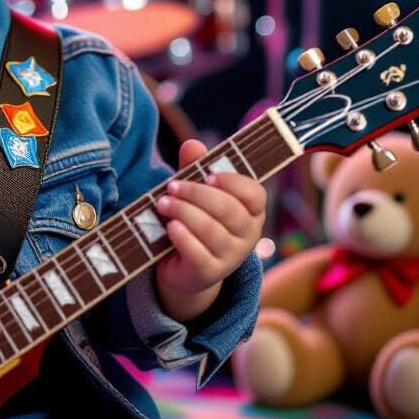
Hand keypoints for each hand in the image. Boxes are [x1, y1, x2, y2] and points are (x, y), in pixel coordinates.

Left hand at [153, 139, 266, 316]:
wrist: (182, 264)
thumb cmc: (194, 217)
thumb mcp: (194, 191)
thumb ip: (194, 168)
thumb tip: (192, 145)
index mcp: (250, 211)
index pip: (255, 195)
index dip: (234, 183)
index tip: (209, 175)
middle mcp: (247, 235)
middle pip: (230, 210)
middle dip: (197, 194)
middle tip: (172, 186)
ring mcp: (230, 257)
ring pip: (212, 231)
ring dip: (184, 212)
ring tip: (163, 203)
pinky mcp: (209, 273)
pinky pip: (199, 254)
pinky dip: (183, 237)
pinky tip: (171, 227)